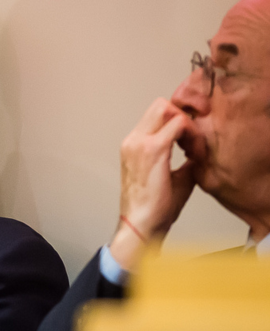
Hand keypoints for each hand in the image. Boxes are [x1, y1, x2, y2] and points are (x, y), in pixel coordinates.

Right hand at [111, 98, 197, 269]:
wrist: (141, 224)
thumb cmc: (153, 208)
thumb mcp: (169, 177)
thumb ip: (182, 159)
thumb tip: (198, 152)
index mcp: (133, 146)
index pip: (157, 115)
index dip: (178, 123)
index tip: (190, 146)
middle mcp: (132, 140)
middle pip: (160, 105)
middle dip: (182, 117)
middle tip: (193, 141)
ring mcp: (139, 142)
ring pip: (167, 109)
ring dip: (186, 125)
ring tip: (194, 150)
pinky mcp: (153, 149)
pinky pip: (178, 125)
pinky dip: (191, 135)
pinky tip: (195, 155)